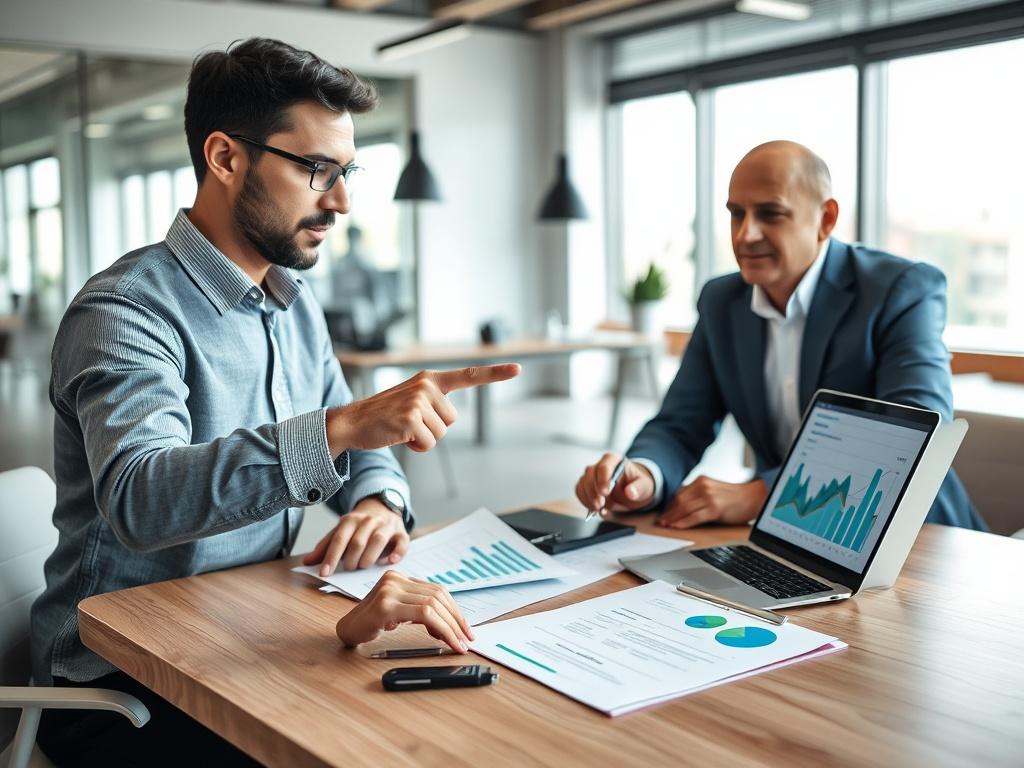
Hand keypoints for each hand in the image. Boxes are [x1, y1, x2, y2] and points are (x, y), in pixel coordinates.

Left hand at [303, 498, 408, 575]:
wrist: (382, 506)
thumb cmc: (358, 525)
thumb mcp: (340, 531)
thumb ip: (325, 547)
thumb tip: (307, 562)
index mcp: (350, 520)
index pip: (339, 539)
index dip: (331, 557)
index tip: (324, 573)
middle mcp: (368, 521)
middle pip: (358, 541)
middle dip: (351, 559)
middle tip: (348, 569)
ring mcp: (386, 525)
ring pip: (378, 540)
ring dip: (369, 557)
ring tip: (363, 566)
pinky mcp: (401, 531)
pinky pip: (402, 542)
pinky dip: (397, 553)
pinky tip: (390, 562)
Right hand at [327, 364, 520, 455]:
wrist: (352, 422)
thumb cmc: (384, 415)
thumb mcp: (411, 400)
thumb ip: (433, 402)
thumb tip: (448, 417)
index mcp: (430, 378)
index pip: (468, 375)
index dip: (495, 373)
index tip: (518, 369)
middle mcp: (426, 385)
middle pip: (451, 420)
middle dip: (433, 428)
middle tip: (408, 423)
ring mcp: (418, 401)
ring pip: (440, 434)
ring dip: (423, 439)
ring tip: (401, 429)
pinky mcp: (411, 419)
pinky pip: (428, 444)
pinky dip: (416, 447)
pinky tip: (399, 437)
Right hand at [335, 570, 473, 653]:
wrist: (346, 631)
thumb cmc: (372, 624)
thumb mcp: (400, 612)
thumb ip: (421, 611)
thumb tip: (450, 624)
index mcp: (400, 577)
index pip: (436, 590)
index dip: (454, 610)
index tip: (465, 629)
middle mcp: (395, 579)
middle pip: (437, 596)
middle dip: (456, 619)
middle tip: (466, 639)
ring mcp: (390, 590)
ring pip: (433, 605)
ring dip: (450, 627)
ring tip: (458, 644)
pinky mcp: (386, 606)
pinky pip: (424, 615)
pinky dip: (440, 629)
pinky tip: (445, 641)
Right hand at [574, 453, 654, 515]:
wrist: (633, 490)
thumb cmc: (638, 485)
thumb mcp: (645, 486)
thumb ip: (638, 488)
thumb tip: (630, 493)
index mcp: (614, 460)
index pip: (604, 466)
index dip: (602, 479)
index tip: (605, 492)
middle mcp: (601, 465)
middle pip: (590, 474)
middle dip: (593, 491)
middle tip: (600, 505)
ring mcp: (592, 475)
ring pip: (583, 483)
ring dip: (587, 497)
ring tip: (597, 509)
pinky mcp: (587, 485)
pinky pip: (580, 491)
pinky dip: (584, 500)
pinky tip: (592, 508)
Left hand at [657, 476, 767, 528]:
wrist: (754, 497)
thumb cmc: (735, 497)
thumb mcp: (714, 490)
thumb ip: (699, 494)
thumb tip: (682, 506)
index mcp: (701, 481)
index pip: (679, 494)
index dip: (670, 505)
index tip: (663, 514)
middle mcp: (704, 486)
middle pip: (679, 501)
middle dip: (669, 513)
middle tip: (661, 522)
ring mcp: (709, 497)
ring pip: (685, 509)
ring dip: (673, 519)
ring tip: (666, 526)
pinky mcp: (715, 508)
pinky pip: (695, 517)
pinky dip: (684, 522)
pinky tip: (677, 526)